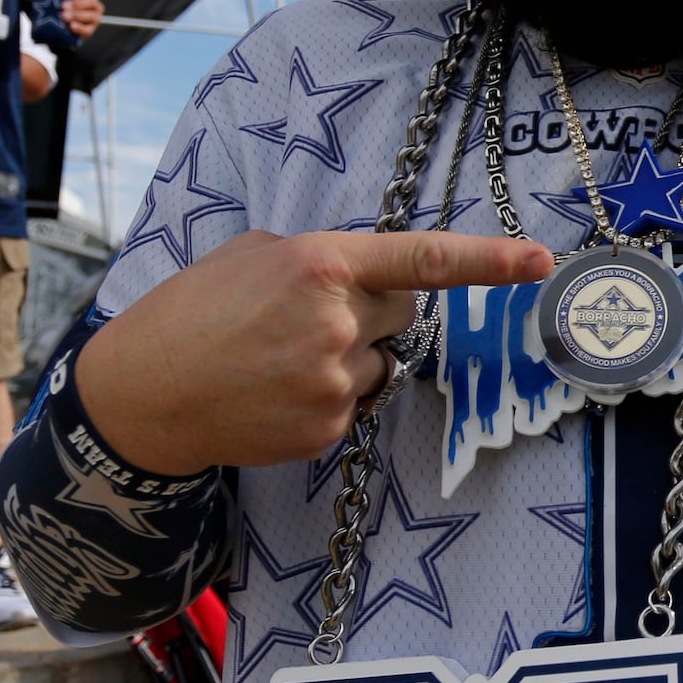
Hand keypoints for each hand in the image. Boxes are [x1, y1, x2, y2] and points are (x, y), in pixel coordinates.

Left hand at [62, 0, 103, 38]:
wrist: (56, 25)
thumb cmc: (60, 7)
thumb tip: (63, 0)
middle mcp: (94, 5)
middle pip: (93, 2)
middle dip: (79, 4)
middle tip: (65, 6)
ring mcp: (94, 18)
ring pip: (93, 16)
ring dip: (78, 15)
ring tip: (65, 16)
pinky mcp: (89, 29)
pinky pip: (88, 30)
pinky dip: (80, 27)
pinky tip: (71, 25)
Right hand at [77, 228, 551, 473]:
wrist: (143, 396)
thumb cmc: (191, 313)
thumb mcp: (252, 255)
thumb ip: (321, 260)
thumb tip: (367, 279)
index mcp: (320, 264)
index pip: (423, 261)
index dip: (489, 260)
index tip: (539, 260)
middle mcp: (338, 322)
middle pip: (404, 312)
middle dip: (374, 310)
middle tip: (307, 316)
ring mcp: (336, 381)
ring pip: (381, 361)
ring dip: (349, 356)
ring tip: (280, 359)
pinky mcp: (329, 427)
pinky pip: (356, 401)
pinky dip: (327, 396)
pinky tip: (276, 391)